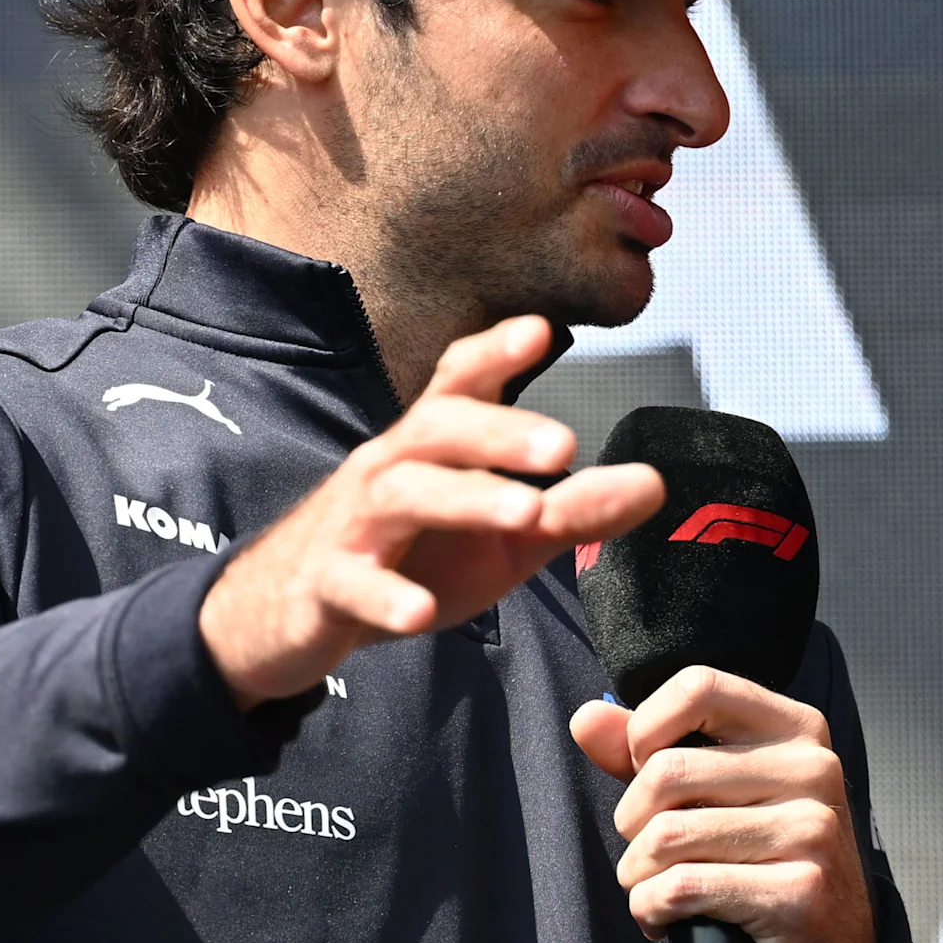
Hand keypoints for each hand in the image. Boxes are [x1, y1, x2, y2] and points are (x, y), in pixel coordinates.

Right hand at [200, 316, 662, 704]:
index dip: (494, 353)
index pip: (459, 384)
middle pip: (436, 429)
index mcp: (433, 448)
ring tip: (526, 514)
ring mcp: (353, 526)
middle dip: (499, 431)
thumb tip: (654, 482)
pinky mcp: (326, 585)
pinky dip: (384, 595)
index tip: (542, 328)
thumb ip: (574, 511)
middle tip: (564, 447)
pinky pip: (351, 585)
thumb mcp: (503, 540)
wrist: (288, 613)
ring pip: (400, 496)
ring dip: (465, 499)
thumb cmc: (410, 555)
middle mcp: (389, 469)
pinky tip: (419, 612)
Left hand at [576, 667, 876, 942]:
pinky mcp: (799, 893)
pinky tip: (669, 920)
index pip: (699, 687)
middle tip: (650, 854)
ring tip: (660, 891)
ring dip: (639, 877)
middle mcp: (813, 770)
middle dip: (633, 823)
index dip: (646, 730)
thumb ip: (654, 753)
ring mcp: (811, 831)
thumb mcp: (721, 797)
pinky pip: (682, 888)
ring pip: (666, 837)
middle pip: (666, 771)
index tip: (646, 772)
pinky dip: (653, 910)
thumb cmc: (766, 864)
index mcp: (797, 730)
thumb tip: (587, 718)